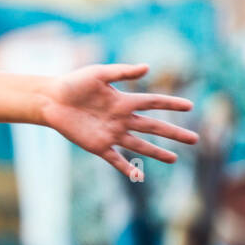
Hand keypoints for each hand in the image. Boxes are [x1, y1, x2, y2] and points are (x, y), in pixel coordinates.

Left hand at [39, 63, 198, 181]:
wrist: (50, 100)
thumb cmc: (73, 83)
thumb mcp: (98, 73)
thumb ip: (122, 72)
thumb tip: (147, 67)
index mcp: (123, 100)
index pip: (153, 102)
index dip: (171, 103)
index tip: (190, 106)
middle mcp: (121, 119)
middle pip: (153, 127)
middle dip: (173, 133)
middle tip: (194, 139)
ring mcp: (111, 134)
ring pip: (139, 145)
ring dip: (156, 152)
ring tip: (174, 159)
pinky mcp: (97, 145)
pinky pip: (115, 159)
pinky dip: (127, 168)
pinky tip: (139, 177)